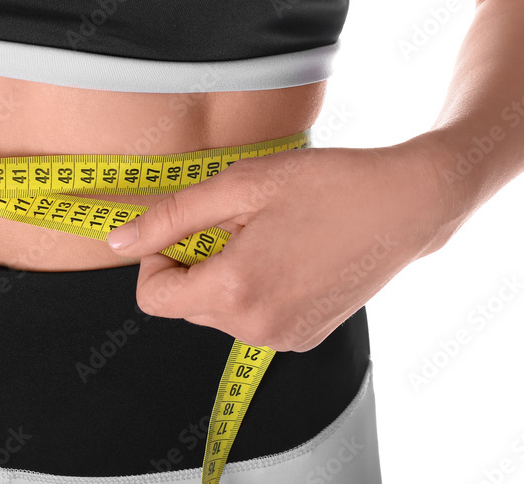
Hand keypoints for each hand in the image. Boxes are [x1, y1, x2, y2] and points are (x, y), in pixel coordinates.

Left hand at [105, 140, 461, 351]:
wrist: (407, 205)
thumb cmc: (326, 184)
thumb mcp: (238, 186)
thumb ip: (169, 218)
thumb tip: (116, 242)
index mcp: (234, 291)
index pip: (153, 298)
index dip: (156, 258)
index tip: (187, 228)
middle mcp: (256, 329)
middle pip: (184, 305)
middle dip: (194, 264)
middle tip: (237, 222)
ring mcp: (284, 340)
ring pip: (217, 312)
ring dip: (224, 276)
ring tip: (268, 236)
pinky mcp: (305, 338)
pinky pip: (252, 319)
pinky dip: (254, 290)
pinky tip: (289, 255)